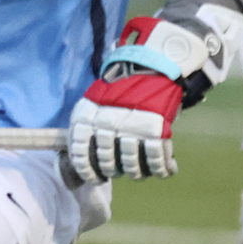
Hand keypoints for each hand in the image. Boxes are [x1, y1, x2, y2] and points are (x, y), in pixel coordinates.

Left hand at [67, 16, 208, 183]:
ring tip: (140, 170)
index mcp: (86, 114)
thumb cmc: (121, 90)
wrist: (154, 65)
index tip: (94, 178)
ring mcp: (131, 127)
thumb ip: (86, 131)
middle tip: (119, 170)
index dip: (86, 170)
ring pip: (131, 166)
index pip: (79, 152)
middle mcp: (106, 122)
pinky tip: (166, 170)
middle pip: (106, 162)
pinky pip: (156, 160)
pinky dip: (162, 169)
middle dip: (113, 170)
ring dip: (137, 172)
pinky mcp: (156, 129)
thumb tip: (76, 168)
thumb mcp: (94, 103)